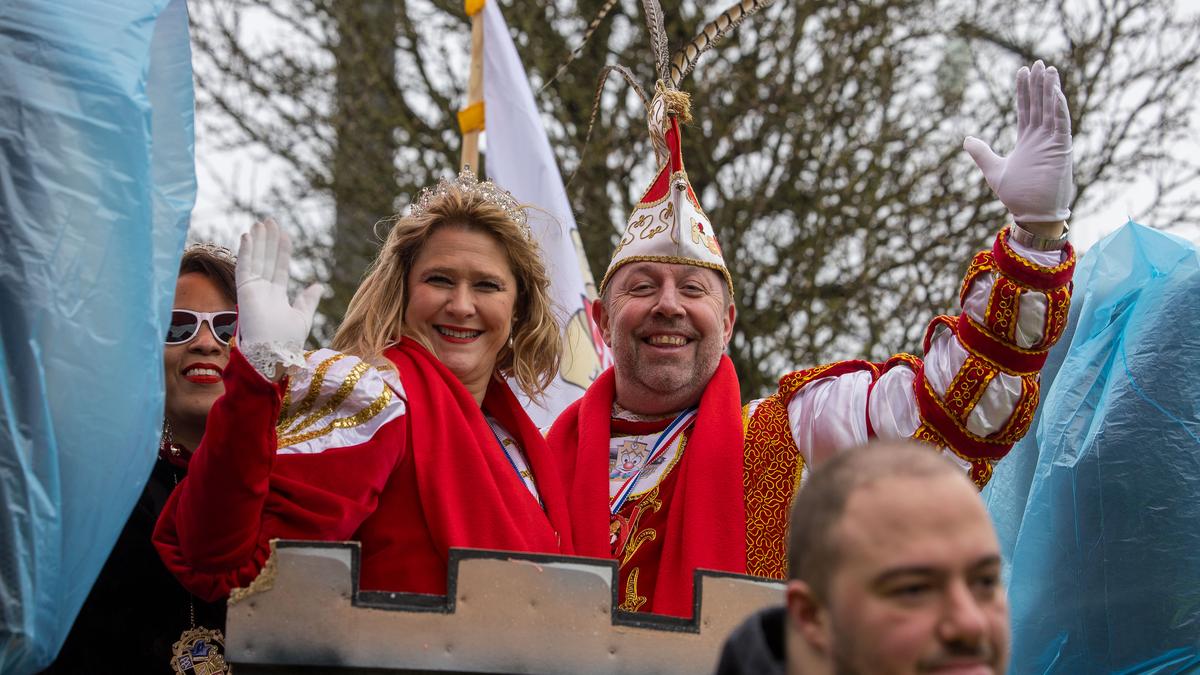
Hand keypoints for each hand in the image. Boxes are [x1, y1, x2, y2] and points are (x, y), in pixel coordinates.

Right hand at [235, 218, 322, 376]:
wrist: (273, 353)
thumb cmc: (287, 340)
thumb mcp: (302, 317)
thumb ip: (308, 300)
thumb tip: (318, 285)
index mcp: (276, 295)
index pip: (280, 267)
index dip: (282, 250)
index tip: (284, 233)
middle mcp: (263, 290)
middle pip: (266, 259)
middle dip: (268, 240)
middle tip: (270, 220)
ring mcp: (252, 289)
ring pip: (256, 259)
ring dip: (258, 241)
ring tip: (261, 222)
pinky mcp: (244, 291)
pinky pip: (244, 267)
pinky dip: (246, 251)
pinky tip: (248, 236)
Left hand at [964, 60, 1073, 223]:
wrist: (1031, 214)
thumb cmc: (1016, 195)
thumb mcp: (993, 169)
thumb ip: (981, 153)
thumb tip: (967, 139)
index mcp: (1027, 140)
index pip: (1026, 109)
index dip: (1024, 91)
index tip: (1021, 71)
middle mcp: (1041, 137)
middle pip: (1040, 104)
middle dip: (1038, 84)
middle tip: (1036, 63)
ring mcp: (1052, 142)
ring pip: (1052, 110)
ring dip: (1050, 90)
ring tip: (1048, 69)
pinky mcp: (1061, 149)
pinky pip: (1061, 124)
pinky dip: (1059, 108)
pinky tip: (1056, 91)